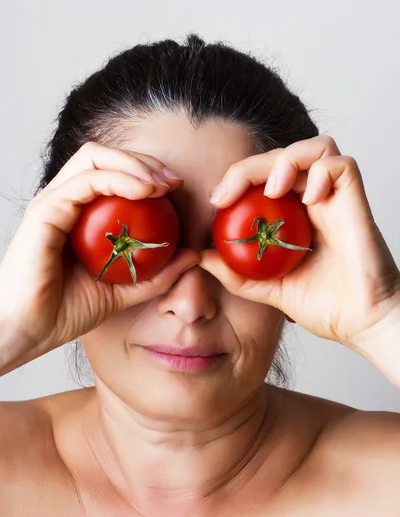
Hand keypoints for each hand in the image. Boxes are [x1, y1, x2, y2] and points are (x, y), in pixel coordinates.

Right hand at [0, 142, 197, 357]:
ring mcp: (53, 203)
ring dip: (134, 164)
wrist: (28, 332)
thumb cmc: (65, 311)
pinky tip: (145, 192)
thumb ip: (157, 273)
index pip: (113, 174)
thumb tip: (194, 255)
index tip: (176, 189)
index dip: (147, 172)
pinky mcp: (45, 212)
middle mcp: (64, 201)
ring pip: (94, 159)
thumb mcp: (124, 291)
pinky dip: (118, 179)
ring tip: (162, 184)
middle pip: (104, 157)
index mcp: (78, 214)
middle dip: (144, 161)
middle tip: (173, 181)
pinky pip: (84, 181)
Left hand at [201, 135, 399, 347]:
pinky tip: (310, 200)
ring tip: (272, 191)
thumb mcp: (267, 289)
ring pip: (314, 148)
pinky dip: (322, 173)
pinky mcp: (356, 202)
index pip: (263, 177)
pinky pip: (343, 165)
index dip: (237, 179)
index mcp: (293, 217)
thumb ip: (236, 273)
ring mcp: (336, 199)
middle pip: (282, 157)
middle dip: (248, 168)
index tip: (216, 202)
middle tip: (227, 194)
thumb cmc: (324, 306)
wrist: (361, 324)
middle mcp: (314, 201)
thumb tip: (200, 256)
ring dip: (285, 160)